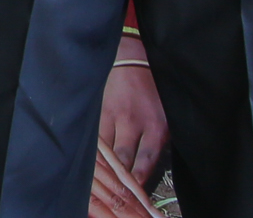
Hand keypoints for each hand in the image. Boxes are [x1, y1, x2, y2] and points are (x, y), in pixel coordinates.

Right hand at [89, 49, 166, 217]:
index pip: (145, 164)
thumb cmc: (150, 89)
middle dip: (119, 179)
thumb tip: (145, 168)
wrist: (132, 57)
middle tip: (115, 193)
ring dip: (103, 166)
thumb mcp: (164, 117)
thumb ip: (156, 141)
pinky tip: (88, 159)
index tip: (134, 194)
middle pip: (123, 161)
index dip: (138, 182)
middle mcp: (133, 123)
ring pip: (104, 150)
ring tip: (99, 181)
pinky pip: (93, 136)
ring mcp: (112, 116)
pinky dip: (91, 149)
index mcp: (155, 127)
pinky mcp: (97, 110)